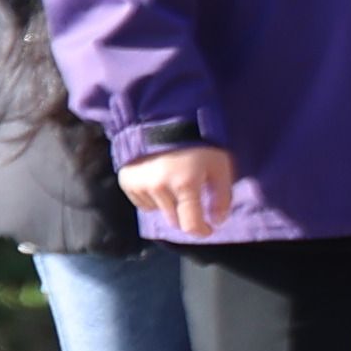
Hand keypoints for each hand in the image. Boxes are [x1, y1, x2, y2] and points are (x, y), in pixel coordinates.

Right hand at [123, 147, 239, 235]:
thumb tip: (217, 221)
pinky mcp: (127, 180)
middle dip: (186, 213)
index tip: (207, 229)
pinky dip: (153, 198)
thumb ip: (222, 196)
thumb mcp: (220, 165)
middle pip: (174, 219)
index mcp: (185, 184)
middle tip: (192, 197)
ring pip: (159, 211)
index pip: (190, 225)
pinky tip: (159, 181)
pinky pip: (143, 203)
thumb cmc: (199, 143)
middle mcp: (160, 187)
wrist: (165, 120)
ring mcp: (141, 184)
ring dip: (169, 204)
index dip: (201, 231)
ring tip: (175, 182)